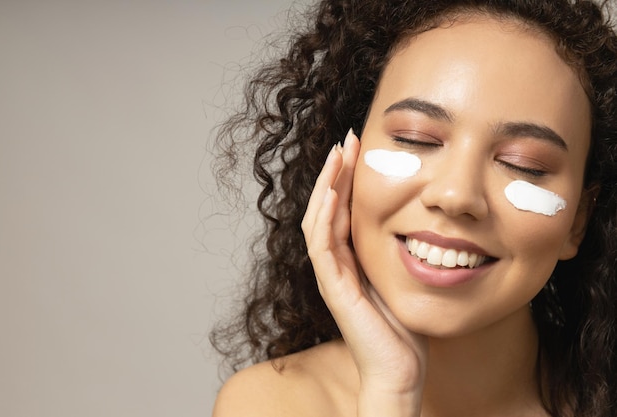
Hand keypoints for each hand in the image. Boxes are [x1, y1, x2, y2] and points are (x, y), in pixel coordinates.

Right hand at [301, 129, 427, 416]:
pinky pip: (322, 244)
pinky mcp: (333, 287)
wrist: (398, 371)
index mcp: (350, 260)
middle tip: (346, 140)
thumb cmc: (403, 330)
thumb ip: (399, 253)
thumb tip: (423, 224)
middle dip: (335, 172)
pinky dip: (324, 215)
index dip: (346, 178)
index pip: (341, 210)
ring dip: (327, 185)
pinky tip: (333, 191)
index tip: (358, 148)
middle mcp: (335, 264)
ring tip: (338, 155)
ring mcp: (330, 275)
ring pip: (319, 220)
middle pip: (326, 208)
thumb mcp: (402, 278)